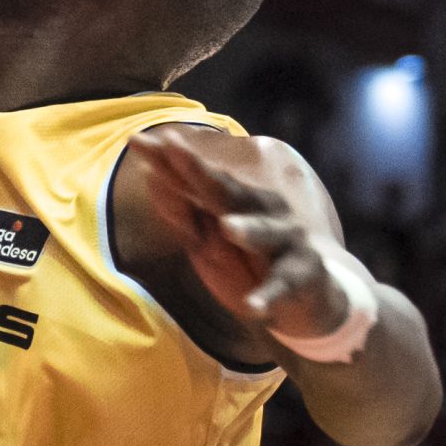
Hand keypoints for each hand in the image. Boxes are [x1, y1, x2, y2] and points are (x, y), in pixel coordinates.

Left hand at [135, 131, 362, 350]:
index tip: (136, 140)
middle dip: (201, 172)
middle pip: (228, 191)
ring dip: (248, 230)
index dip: (167, 160)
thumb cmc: (250, 262)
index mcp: (237, 200)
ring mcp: (287, 242)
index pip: (196, 177)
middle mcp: (264, 211)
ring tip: (228, 227)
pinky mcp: (302, 277)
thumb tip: (150, 178)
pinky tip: (253, 306)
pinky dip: (268, 296)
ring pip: (266, 232)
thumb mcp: (210, 239)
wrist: (309, 299)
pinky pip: (282, 286)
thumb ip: (184, 212)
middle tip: (174, 150)